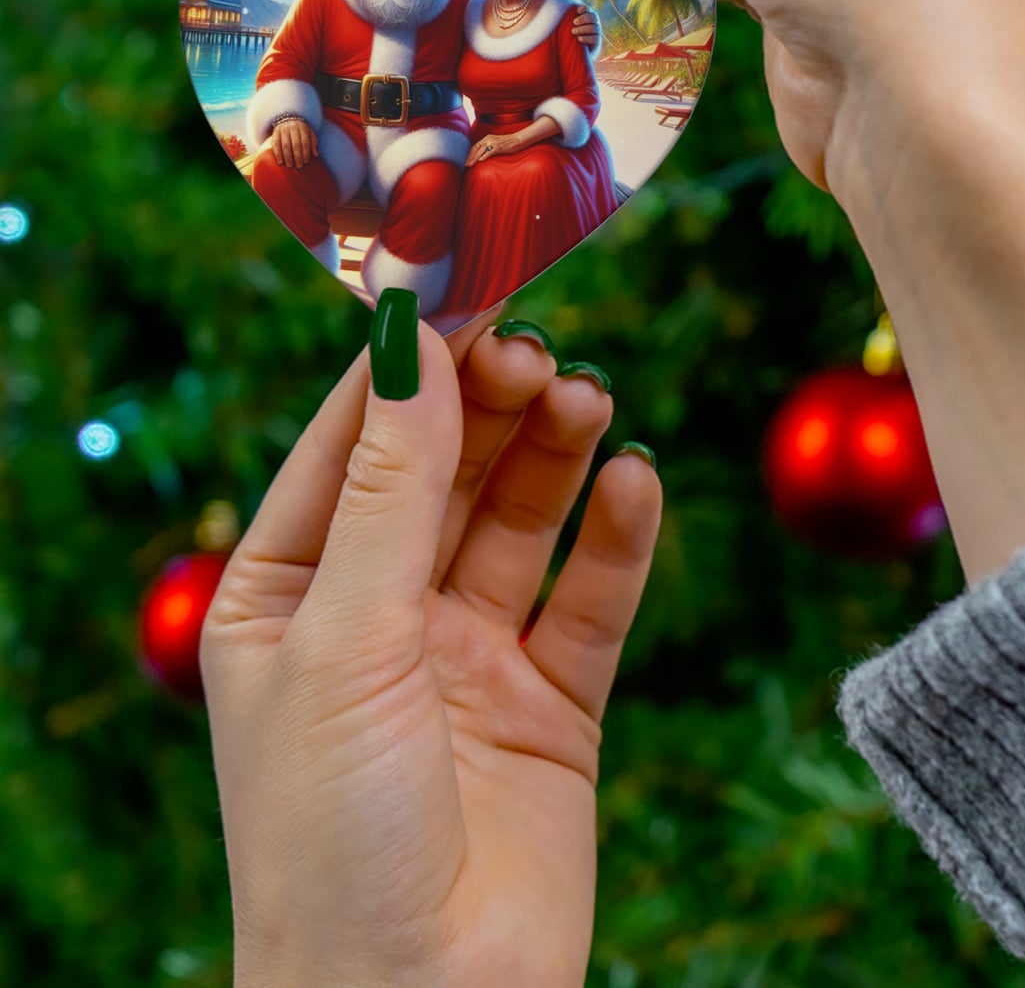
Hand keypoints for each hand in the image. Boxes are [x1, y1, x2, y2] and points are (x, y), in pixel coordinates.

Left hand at [201, 312, 661, 987]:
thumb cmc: (331, 837)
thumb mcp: (346, 638)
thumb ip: (391, 488)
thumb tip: (410, 341)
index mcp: (289, 596)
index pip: (352, 445)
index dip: (408, 367)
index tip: (465, 286)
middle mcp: (380, 616)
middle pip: (447, 471)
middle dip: (491, 405)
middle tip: (540, 351)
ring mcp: (469, 657)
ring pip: (521, 521)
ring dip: (556, 454)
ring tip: (589, 400)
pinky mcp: (553, 703)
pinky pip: (590, 599)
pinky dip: (617, 538)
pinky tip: (635, 482)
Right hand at [270, 116, 318, 168]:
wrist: (288, 117)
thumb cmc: (301, 128)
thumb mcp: (310, 132)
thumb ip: (313, 143)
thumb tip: (316, 155)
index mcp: (303, 128)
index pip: (305, 142)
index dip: (306, 152)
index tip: (305, 162)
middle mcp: (293, 128)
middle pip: (295, 144)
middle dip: (297, 156)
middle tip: (298, 166)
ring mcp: (283, 130)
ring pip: (285, 145)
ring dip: (287, 156)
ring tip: (290, 165)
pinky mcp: (275, 132)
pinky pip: (276, 144)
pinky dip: (277, 153)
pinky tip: (280, 161)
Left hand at [466, 132, 524, 165]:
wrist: (518, 139)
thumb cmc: (509, 143)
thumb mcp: (496, 143)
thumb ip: (489, 147)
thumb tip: (482, 155)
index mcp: (487, 138)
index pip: (475, 146)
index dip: (470, 154)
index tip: (466, 161)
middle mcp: (488, 139)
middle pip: (475, 148)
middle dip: (469, 157)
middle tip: (466, 165)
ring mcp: (494, 142)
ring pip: (480, 150)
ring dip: (474, 158)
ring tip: (470, 164)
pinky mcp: (499, 146)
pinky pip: (490, 151)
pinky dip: (484, 156)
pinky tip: (480, 160)